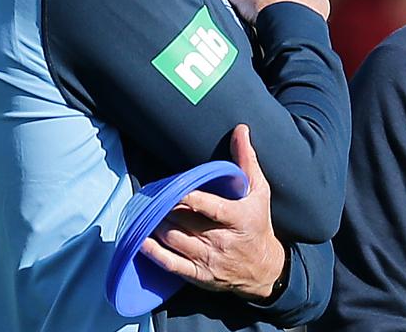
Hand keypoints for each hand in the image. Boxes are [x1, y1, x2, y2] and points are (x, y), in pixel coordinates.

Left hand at [140, 124, 287, 300]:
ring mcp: (209, 260)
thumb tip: (240, 130)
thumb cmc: (258, 224)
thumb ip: (247, 160)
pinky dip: (153, 252)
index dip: (189, 198)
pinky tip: (141, 240)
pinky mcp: (198, 275)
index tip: (174, 187)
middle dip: (166, 208)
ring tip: (146, 211)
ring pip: (174, 239)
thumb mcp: (260, 191)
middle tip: (151, 195)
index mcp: (238, 218)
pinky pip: (170, 264)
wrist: (263, 270)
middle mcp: (222, 240)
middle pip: (185, 221)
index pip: (211, 207)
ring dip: (156, 224)